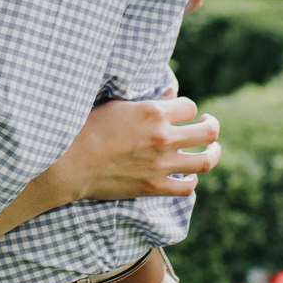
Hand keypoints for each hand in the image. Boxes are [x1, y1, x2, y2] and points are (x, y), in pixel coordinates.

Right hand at [62, 93, 219, 203]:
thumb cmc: (87, 128)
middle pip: (208, 132)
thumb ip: (147, 101)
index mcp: (153, 112)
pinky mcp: (154, 187)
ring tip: (211, 150)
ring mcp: (161, 164)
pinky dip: (191, 180)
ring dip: (213, 154)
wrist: (70, 163)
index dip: (186, 109)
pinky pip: (187, 187)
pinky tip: (187, 175)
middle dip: (211, 126)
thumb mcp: (116, 105)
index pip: (190, 106)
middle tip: (207, 125)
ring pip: (205, 161)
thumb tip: (170, 95)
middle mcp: (163, 137)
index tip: (180, 112)